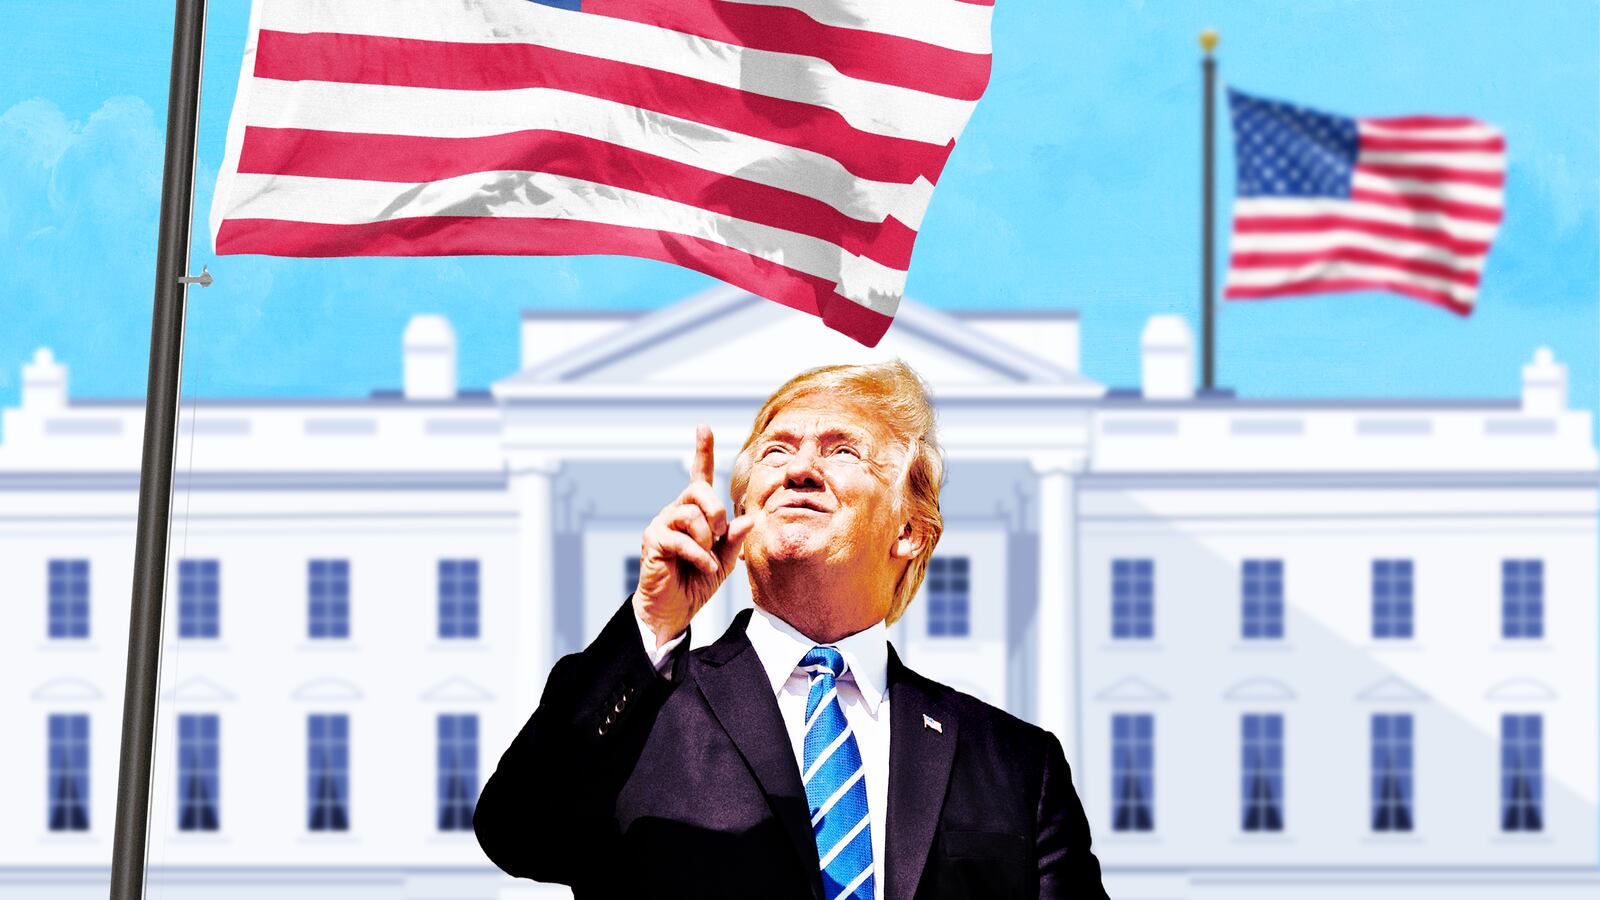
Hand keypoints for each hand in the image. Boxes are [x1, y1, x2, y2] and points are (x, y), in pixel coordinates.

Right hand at [633, 425, 753, 647]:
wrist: (673, 610)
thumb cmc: (697, 581)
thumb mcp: (724, 560)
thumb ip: (735, 539)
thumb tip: (747, 518)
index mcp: (695, 512)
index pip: (700, 476)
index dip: (702, 451)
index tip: (703, 427)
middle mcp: (676, 511)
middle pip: (699, 490)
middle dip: (717, 511)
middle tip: (721, 534)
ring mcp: (662, 524)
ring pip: (691, 514)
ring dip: (708, 539)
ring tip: (708, 558)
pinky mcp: (653, 540)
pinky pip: (682, 538)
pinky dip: (699, 555)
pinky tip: (702, 567)